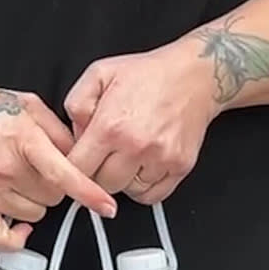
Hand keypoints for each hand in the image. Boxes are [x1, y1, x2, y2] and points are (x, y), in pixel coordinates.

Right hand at [0, 77, 116, 252]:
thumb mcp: (28, 104)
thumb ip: (59, 130)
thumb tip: (83, 154)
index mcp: (23, 140)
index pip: (63, 175)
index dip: (89, 193)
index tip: (106, 206)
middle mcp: (6, 169)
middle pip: (54, 197)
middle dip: (56, 185)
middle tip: (42, 168)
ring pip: (35, 214)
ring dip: (37, 202)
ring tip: (24, 181)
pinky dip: (16, 237)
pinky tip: (22, 225)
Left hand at [64, 46, 220, 205]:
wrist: (195, 75)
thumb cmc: (148, 73)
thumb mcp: (99, 74)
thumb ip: (77, 104)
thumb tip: (73, 137)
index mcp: (110, 125)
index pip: (77, 168)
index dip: (73, 167)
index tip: (79, 162)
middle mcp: (135, 145)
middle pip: (101, 185)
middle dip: (97, 172)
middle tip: (104, 155)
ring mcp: (160, 159)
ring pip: (127, 192)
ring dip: (123, 179)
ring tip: (126, 155)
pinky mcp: (180, 166)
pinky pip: (152, 195)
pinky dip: (144, 186)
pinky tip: (142, 166)